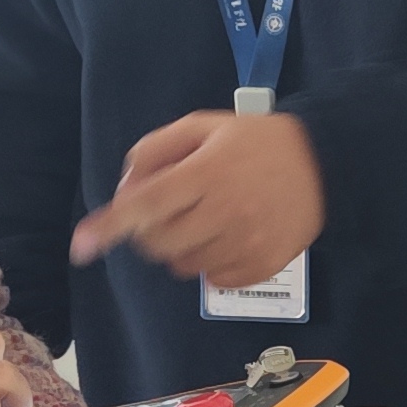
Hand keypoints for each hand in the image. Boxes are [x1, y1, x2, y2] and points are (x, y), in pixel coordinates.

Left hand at [70, 111, 324, 288]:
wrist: (325, 164)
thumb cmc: (256, 142)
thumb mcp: (204, 126)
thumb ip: (157, 150)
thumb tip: (125, 189)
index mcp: (208, 172)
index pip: (147, 204)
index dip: (111, 226)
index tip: (82, 246)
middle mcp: (225, 211)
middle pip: (159, 242)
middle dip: (151, 230)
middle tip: (170, 210)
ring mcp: (246, 243)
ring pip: (183, 265)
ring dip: (181, 247)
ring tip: (205, 220)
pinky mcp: (262, 265)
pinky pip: (213, 280)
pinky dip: (209, 264)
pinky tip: (226, 237)